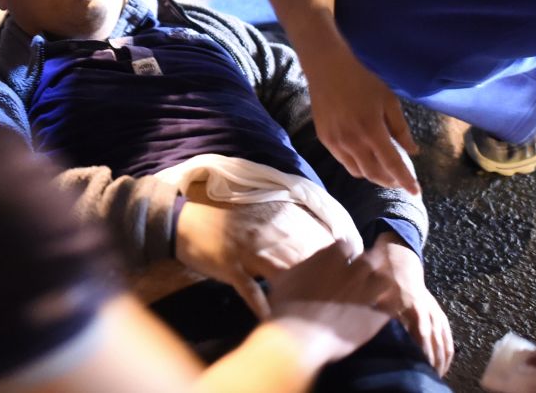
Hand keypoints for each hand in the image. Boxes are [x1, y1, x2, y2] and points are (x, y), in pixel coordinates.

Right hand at [175, 200, 334, 318]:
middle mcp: (268, 235)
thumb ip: (288, 227)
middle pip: (305, 259)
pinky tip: (275, 319)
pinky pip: (251, 290)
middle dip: (325, 279)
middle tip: (341, 298)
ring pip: (282, 275)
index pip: (315, 239)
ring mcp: (249, 252)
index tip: (351, 271)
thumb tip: (321, 242)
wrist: (184, 219)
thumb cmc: (225, 218)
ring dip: (300, 295)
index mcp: (277, 221)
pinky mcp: (230, 267)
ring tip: (315, 314)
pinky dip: (264, 306)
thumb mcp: (260, 216)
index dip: (335, 257)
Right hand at [266, 240, 398, 365]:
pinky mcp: (374, 318)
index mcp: (331, 256)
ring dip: (379, 283)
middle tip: (362, 271)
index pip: (346, 244)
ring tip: (374, 290)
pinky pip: (388, 309)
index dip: (345, 252)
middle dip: (368, 262)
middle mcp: (353, 271)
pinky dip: (384, 309)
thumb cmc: (286, 306)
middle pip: (371, 258)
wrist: (298, 337)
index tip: (342, 257)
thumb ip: (302, 269)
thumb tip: (304, 268)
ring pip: (385, 281)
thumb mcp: (285, 279)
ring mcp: (366, 294)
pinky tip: (380, 312)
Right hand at [306, 44, 419, 192]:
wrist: (327, 69)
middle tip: (400, 181)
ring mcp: (336, 143)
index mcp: (372, 131)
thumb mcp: (388, 101)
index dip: (405, 180)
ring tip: (384, 171)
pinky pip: (344, 162)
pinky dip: (358, 166)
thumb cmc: (362, 81)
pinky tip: (365, 158)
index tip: (416, 191)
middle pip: (374, 174)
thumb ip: (401, 129)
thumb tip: (412, 152)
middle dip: (390, 181)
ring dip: (373, 176)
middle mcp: (353, 142)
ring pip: (357, 172)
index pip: (392, 164)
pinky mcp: (325, 140)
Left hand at [376, 233, 452, 375]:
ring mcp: (433, 309)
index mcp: (411, 304)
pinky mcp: (437, 310)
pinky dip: (448, 346)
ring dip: (443, 356)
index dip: (423, 347)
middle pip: (434, 337)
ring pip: (443, 336)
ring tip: (439, 374)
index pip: (421, 331)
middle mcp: (426, 308)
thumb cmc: (383, 277)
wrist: (400, 260)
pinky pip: (446, 331)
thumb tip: (371, 325)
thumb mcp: (377, 291)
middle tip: (430, 375)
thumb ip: (378, 309)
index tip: (422, 363)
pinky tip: (446, 361)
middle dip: (434, 357)